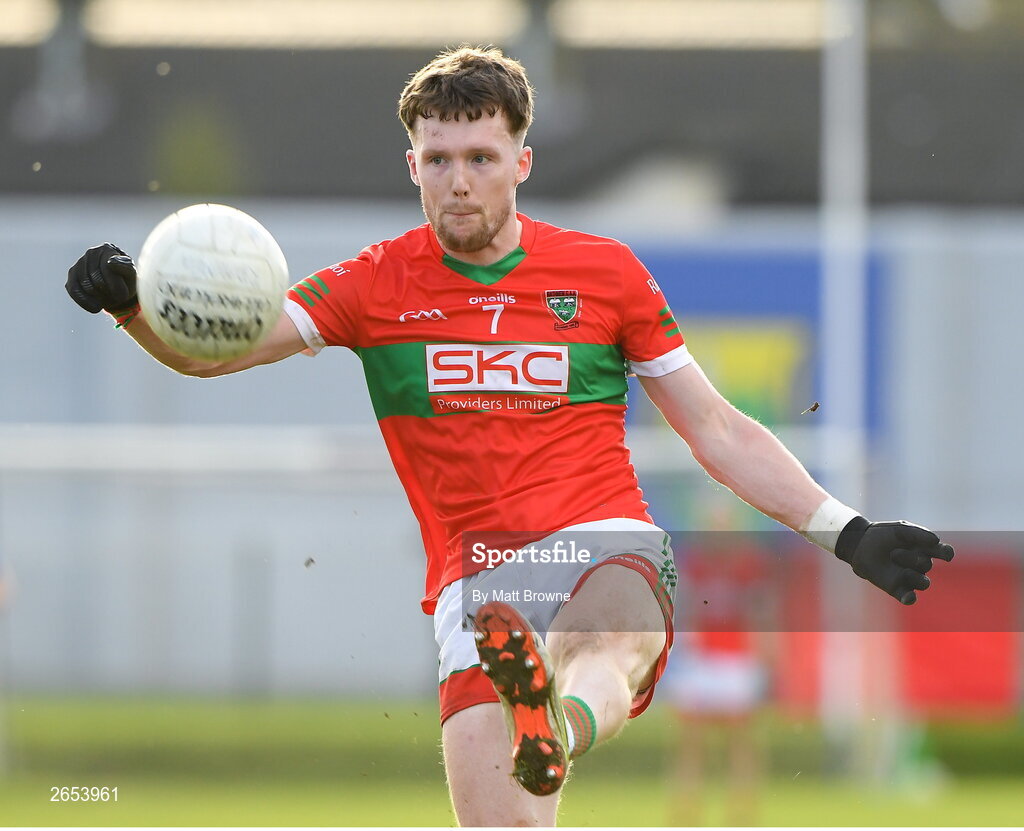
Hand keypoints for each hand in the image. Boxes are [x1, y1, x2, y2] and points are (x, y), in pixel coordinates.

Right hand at [66, 243, 137, 313]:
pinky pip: (74, 290)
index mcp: (107, 249)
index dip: (115, 285)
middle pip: (96, 278)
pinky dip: (85, 302)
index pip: (107, 268)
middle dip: (108, 292)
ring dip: (99, 298)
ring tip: (109, 299)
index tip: (124, 296)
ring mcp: (79, 264)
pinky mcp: (72, 276)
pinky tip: (96, 308)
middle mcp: (91, 253)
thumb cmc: (127, 281)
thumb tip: (110, 262)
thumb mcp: (132, 276)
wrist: (120, 291)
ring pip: (86, 286)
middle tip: (117, 298)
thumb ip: (126, 268)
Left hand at [835, 517, 954, 604]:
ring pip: (924, 583)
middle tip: (893, 553)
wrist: (859, 543)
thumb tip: (937, 541)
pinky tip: (909, 597)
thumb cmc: (882, 535)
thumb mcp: (900, 529)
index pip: (944, 552)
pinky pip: (909, 597)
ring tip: (896, 566)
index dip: (946, 553)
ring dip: (912, 575)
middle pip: (926, 565)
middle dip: (911, 558)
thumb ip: (918, 533)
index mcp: (924, 548)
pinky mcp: (897, 588)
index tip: (944, 554)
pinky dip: (910, 598)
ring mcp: (909, 577)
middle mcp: (920, 564)